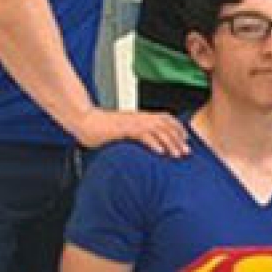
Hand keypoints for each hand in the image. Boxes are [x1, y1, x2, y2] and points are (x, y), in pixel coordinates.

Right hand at [73, 108, 188, 157]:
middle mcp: (140, 118)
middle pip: (166, 125)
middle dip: (178, 139)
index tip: (186, 140)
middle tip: (186, 152)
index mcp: (141, 116)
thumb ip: (137, 134)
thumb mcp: (124, 130)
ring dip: (170, 143)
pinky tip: (160, 152)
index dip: (178, 129)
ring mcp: (133, 123)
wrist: (85, 121)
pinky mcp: (124, 129)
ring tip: (177, 155)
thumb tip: (148, 145)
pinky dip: (153, 143)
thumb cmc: (103, 128)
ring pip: (158, 130)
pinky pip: (142, 135)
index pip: (166, 119)